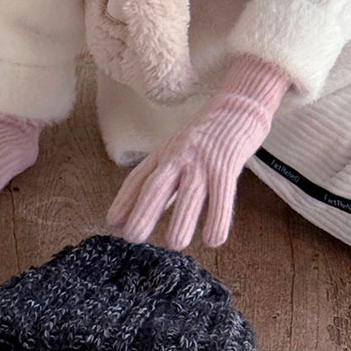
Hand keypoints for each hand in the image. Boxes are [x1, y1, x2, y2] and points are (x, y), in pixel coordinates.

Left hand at [105, 54, 291, 249]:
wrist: (240, 106)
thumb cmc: (207, 136)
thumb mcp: (178, 152)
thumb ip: (163, 180)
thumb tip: (142, 211)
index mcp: (165, 153)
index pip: (140, 176)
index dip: (125, 199)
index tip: (111, 222)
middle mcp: (179, 155)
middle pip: (158, 183)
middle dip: (144, 209)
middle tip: (133, 237)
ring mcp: (203, 158)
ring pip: (190, 190)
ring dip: (182, 218)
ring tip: (175, 244)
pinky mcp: (227, 162)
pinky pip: (222, 192)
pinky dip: (217, 216)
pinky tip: (213, 239)